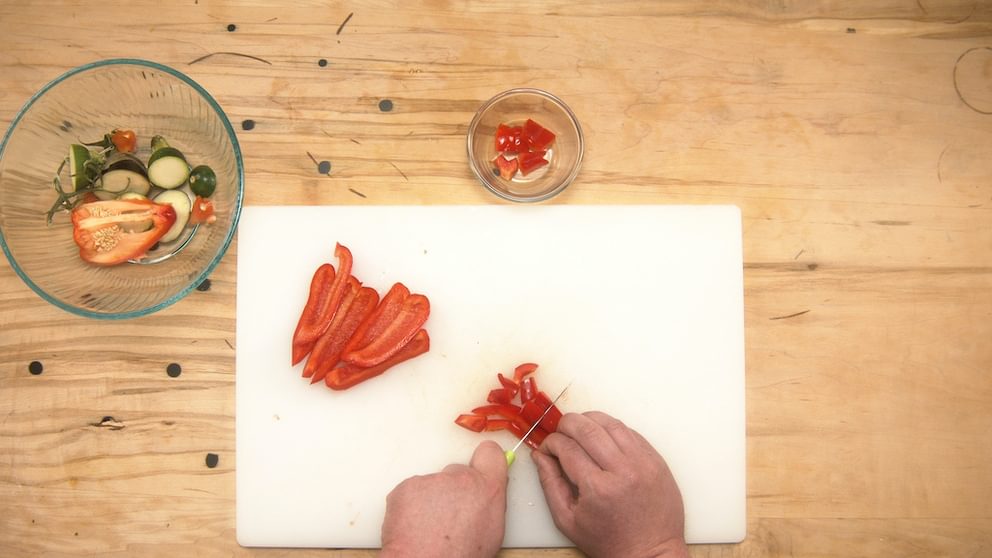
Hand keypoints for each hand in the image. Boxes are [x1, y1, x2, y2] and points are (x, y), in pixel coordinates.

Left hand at [380, 440, 507, 557]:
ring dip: (430, 500)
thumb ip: (488, 504)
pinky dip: (410, 506)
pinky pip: (411, 492)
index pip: (490, 453)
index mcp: (487, 489)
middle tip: (447, 516)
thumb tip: (483, 497)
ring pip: (432, 484)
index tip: (479, 467)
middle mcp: (461, 478)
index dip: (484, 460)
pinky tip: (414, 526)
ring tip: (429, 527)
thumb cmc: (457, 556)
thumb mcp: (490, 532)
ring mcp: (432, 480)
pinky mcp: (407, 486)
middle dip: (452, 489)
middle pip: (456, 472)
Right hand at [533, 411, 687, 557]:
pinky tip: (602, 438)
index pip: (566, 447)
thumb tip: (540, 455)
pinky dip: (611, 429)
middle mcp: (622, 470)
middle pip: (586, 428)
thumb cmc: (609, 542)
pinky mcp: (656, 460)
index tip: (547, 448)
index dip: (550, 443)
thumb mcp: (568, 520)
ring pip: (610, 423)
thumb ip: (550, 483)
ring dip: (589, 421)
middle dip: (566, 424)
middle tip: (560, 434)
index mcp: (598, 487)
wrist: (650, 553)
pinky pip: (630, 431)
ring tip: (579, 431)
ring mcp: (643, 462)